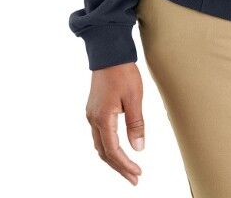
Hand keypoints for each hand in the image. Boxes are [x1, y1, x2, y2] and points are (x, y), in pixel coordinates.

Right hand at [86, 62, 144, 184]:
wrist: (108, 52)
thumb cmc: (122, 72)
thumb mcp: (134, 97)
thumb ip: (136, 124)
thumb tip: (138, 148)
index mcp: (102, 118)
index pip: (113, 151)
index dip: (125, 165)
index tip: (137, 173)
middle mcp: (93, 119)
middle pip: (104, 152)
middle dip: (119, 167)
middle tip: (134, 178)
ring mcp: (91, 114)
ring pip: (100, 145)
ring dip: (113, 158)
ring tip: (128, 167)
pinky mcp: (94, 109)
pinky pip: (99, 135)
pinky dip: (108, 146)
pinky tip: (118, 148)